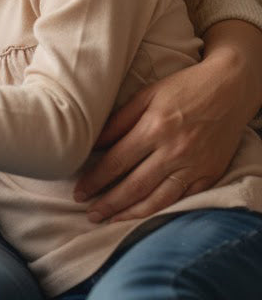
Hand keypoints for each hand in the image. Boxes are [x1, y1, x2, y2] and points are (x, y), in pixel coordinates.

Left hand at [74, 58, 246, 222]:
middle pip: (135, 185)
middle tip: (89, 213)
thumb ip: (120, 120)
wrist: (229, 89)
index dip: (96, 179)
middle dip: (109, 203)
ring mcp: (194, 166)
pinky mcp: (210, 175)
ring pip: (158, 199)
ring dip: (131, 213)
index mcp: (154, 127)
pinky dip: (161, 210)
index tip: (80, 191)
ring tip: (110, 220)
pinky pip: (183, 199)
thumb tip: (94, 142)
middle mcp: (174, 151)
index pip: (118, 161)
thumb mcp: (147, 94)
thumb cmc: (183, 87)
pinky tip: (144, 215)